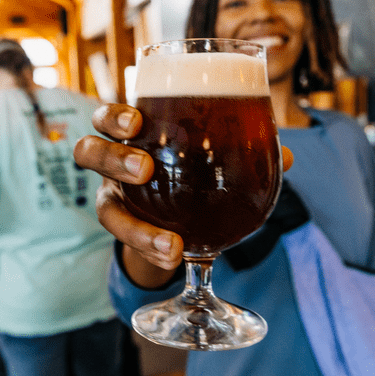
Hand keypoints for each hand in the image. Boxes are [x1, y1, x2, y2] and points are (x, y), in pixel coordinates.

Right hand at [74, 103, 293, 287]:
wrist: (177, 217)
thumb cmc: (191, 172)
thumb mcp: (210, 158)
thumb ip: (244, 151)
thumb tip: (286, 156)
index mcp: (131, 136)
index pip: (107, 117)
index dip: (113, 117)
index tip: (137, 121)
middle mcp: (113, 167)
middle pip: (88, 152)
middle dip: (111, 158)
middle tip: (144, 169)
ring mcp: (115, 203)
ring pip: (102, 209)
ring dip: (131, 226)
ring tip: (169, 244)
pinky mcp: (127, 237)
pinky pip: (129, 248)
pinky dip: (153, 254)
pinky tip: (177, 258)